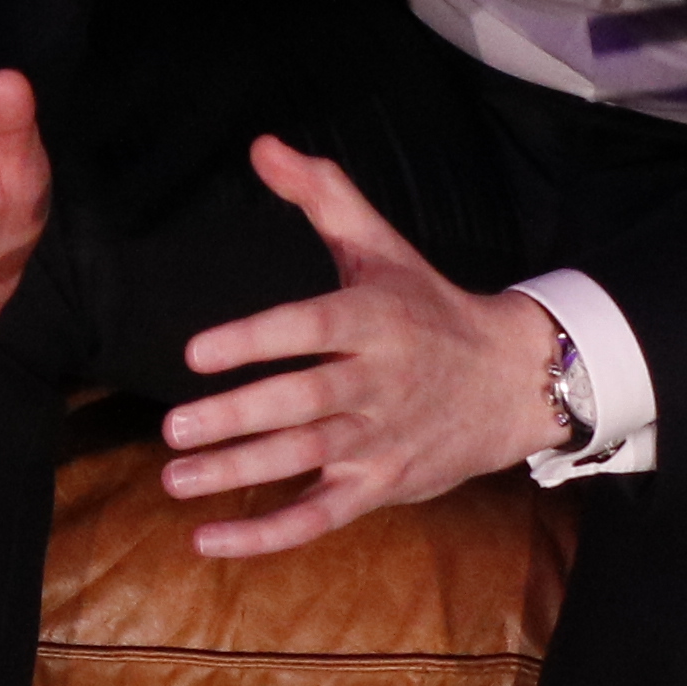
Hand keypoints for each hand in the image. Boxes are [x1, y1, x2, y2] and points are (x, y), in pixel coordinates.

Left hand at [159, 135, 555, 557]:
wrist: (514, 381)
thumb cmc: (426, 307)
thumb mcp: (381, 247)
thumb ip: (321, 195)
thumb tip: (261, 145)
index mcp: (375, 320)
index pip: (310, 328)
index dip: (254, 340)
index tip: (196, 352)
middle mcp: (378, 383)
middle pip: (305, 403)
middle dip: (239, 418)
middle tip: (172, 429)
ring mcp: (380, 440)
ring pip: (306, 461)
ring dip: (240, 474)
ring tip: (175, 479)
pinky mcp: (381, 486)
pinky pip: (321, 516)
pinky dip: (268, 534)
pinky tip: (208, 540)